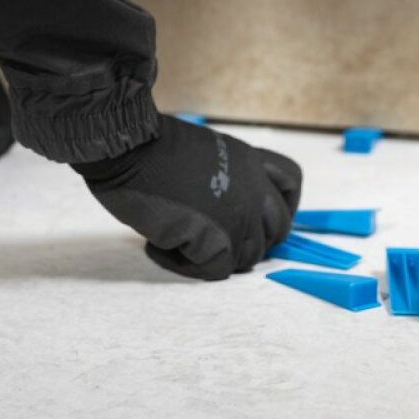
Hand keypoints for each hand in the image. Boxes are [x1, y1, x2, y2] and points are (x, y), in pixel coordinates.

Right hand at [73, 115, 301, 279]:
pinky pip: (216, 270)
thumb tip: (225, 207)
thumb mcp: (206, 149)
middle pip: (277, 230)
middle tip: (210, 237)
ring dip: (217, 255)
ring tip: (180, 241)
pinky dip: (188, 266)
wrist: (127, 149)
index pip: (290, 185)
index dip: (277, 207)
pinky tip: (162, 247)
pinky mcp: (216, 238)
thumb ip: (228, 174)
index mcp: (250, 161)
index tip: (254, 217)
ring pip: (249, 257)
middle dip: (249, 240)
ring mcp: (238, 214)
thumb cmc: (149, 148)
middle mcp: (252, 187)